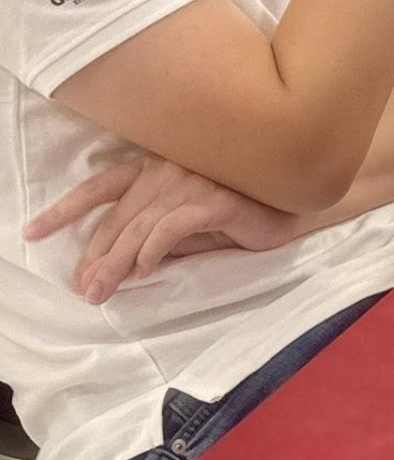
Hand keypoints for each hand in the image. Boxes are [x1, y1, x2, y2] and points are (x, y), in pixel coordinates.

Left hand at [25, 155, 299, 303]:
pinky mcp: (215, 198)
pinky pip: (171, 227)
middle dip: (95, 257)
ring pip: (139, 226)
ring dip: (116, 263)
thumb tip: (111, 266)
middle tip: (83, 290)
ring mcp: (192, 181)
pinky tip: (145, 270)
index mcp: (157, 168)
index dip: (65, 211)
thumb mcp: (189, 225)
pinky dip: (154, 250)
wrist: (295, 209)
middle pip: (118, 216)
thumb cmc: (242, 214)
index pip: (100, 188)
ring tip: (101, 291)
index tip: (32, 234)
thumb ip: (154, 233)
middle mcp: (169, 169)